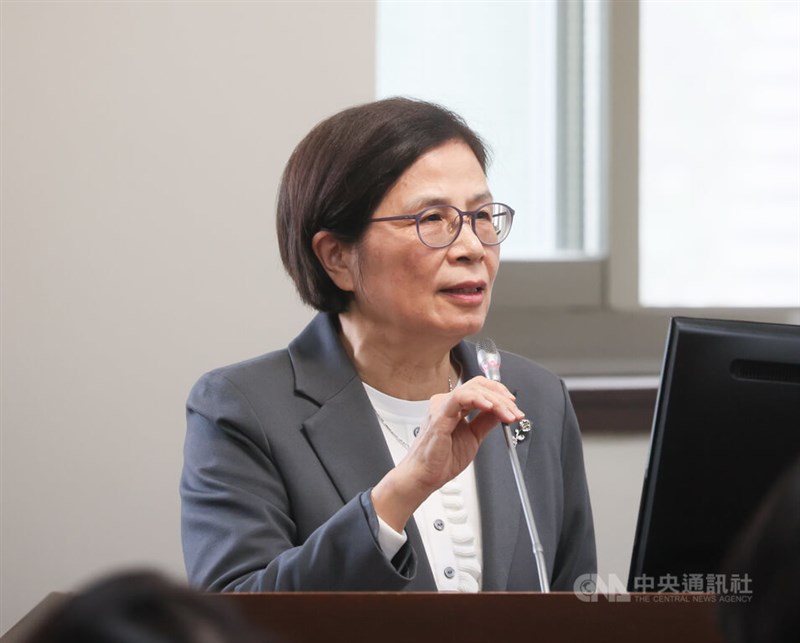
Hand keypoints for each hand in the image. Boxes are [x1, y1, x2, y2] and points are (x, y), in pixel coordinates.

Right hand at [371, 376, 524, 531]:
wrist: (425, 476)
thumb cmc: (442, 460)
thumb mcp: (473, 438)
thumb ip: (485, 422)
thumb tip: (501, 413)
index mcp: (454, 406)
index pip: (479, 389)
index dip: (499, 394)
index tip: (513, 406)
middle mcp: (447, 402)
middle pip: (479, 385)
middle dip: (502, 397)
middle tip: (515, 412)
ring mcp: (442, 406)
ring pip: (473, 389)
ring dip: (496, 400)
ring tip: (508, 413)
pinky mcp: (440, 415)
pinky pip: (460, 398)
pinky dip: (477, 399)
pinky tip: (490, 407)